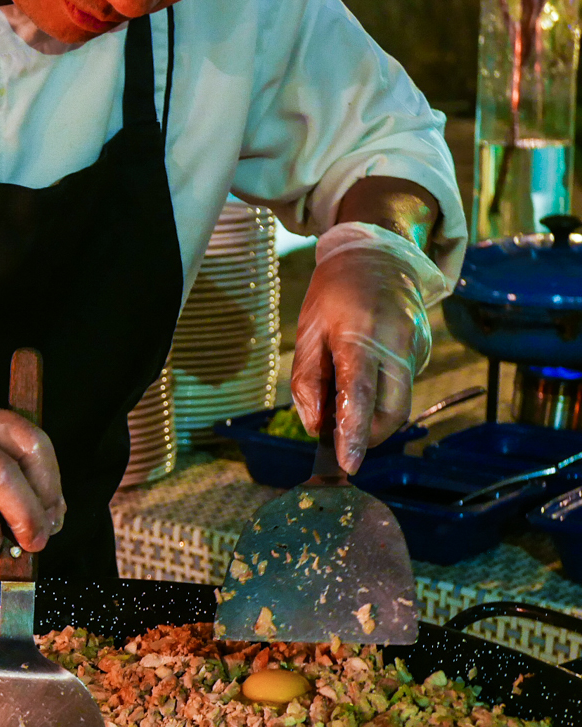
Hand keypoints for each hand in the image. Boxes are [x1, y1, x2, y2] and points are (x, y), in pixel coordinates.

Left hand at [290, 222, 446, 473]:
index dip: (354, 434)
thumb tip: (316, 428)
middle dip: (366, 436)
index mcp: (360, 335)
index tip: (348, 464)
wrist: (378, 256)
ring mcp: (417, 348)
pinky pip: (402, 388)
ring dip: (372, 419)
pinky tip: (363, 378)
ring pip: (399, 404)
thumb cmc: (334, 296)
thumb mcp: (307, 334)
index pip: (360, 394)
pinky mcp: (424, 352)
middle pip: (391, 411)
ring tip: (344, 401)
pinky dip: (380, 398)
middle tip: (339, 437)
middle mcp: (397, 342)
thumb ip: (307, 383)